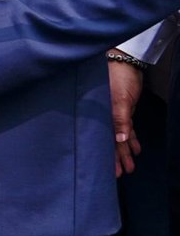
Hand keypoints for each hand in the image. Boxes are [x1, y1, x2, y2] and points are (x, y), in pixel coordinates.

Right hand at [109, 58, 143, 177]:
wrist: (124, 61)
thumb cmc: (118, 77)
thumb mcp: (120, 99)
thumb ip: (120, 119)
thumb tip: (120, 139)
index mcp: (101, 114)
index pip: (103, 139)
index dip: (107, 155)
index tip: (110, 171)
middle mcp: (105, 116)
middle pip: (112, 141)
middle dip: (117, 158)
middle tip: (121, 173)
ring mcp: (115, 113)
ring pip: (120, 136)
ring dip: (125, 151)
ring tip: (130, 166)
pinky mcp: (124, 110)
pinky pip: (127, 127)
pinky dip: (131, 138)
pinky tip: (135, 149)